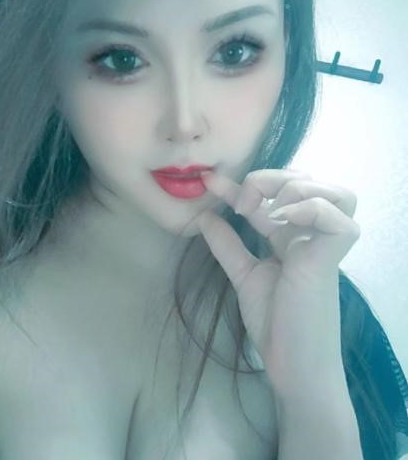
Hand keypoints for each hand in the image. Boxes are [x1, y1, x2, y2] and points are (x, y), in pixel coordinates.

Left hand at [197, 168, 359, 400]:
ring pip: (338, 194)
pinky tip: (283, 220)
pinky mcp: (332, 259)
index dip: (241, 185)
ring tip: (270, 209)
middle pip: (310, 183)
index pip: (271, 198)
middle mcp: (311, 236)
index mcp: (291, 238)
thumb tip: (203, 217)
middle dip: (274, 177)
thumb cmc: (275, 324)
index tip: (210, 181)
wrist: (292, 366)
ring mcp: (324, 246)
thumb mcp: (244, 276)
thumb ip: (227, 246)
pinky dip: (312, 209)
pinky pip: (339, 219)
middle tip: (244, 202)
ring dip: (300, 189)